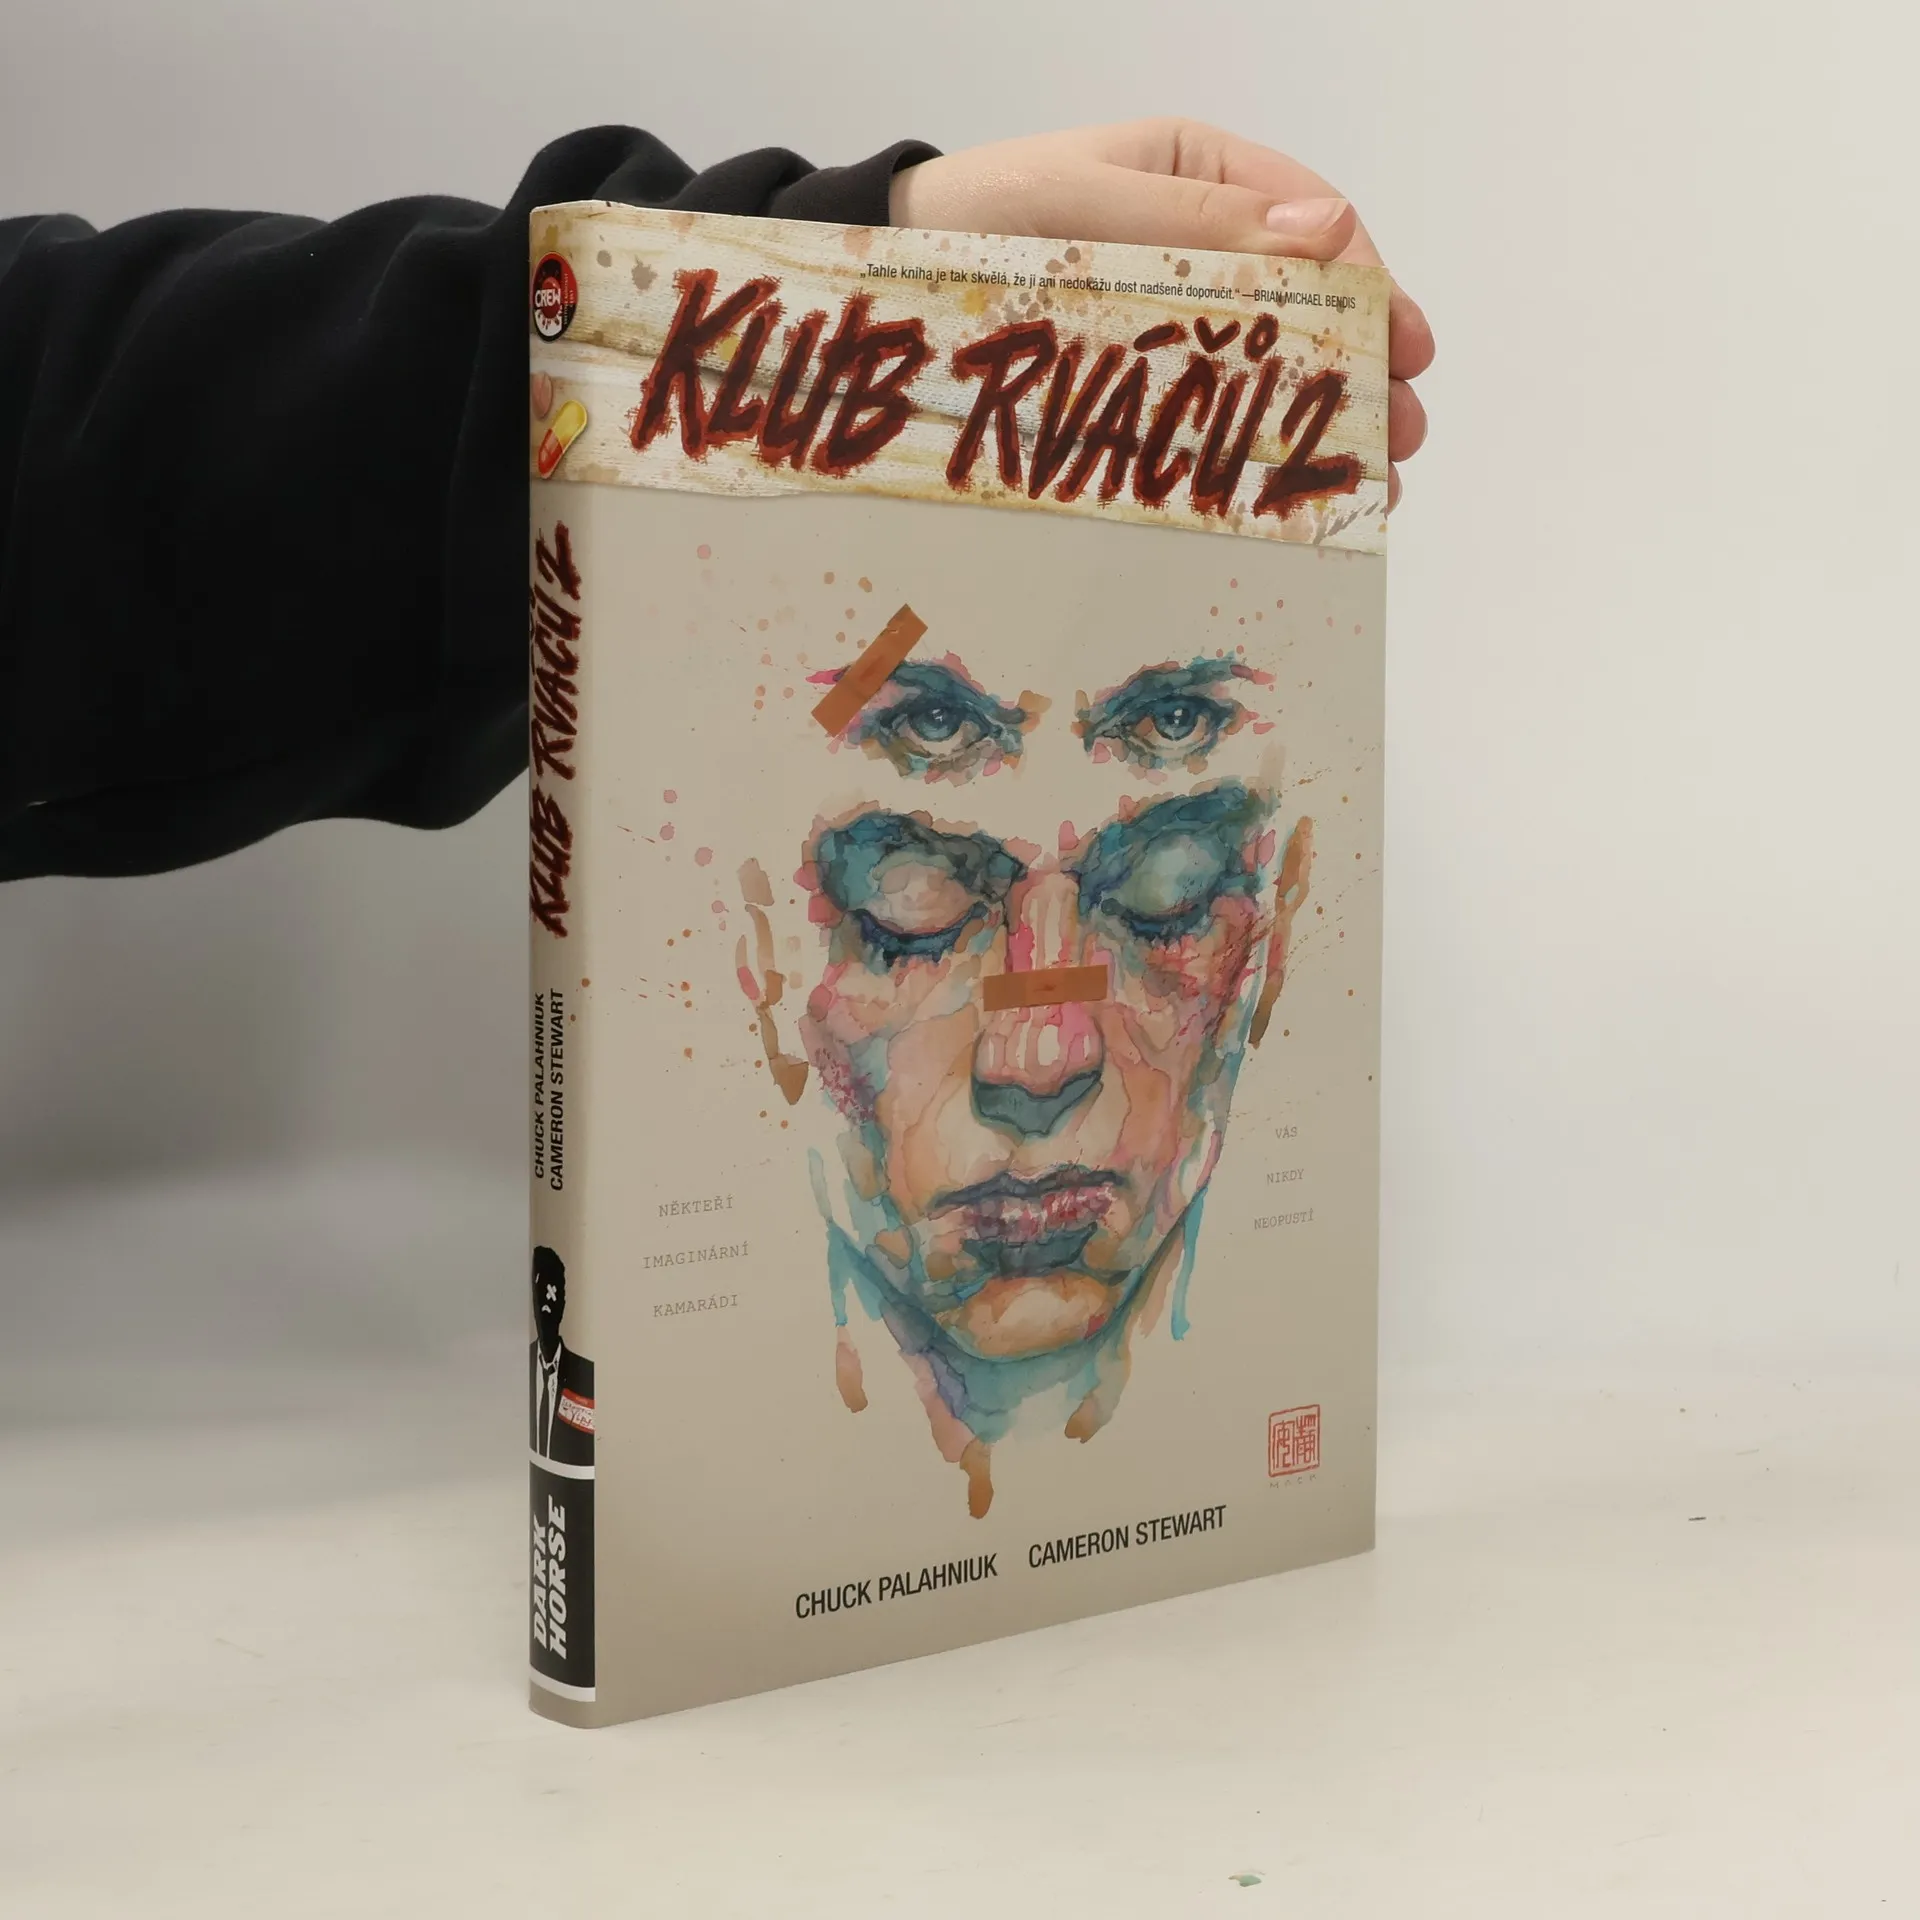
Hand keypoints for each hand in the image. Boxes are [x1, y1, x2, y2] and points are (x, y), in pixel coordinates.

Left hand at [892, 119, 1432, 508]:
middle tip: (1398, 436)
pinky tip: (1284, 492)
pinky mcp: (1132, 384)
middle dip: (1361, 371)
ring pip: (1266, 370)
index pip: (1314, 226)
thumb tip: (1326, 231)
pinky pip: (1204, 414)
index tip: (1407, 344)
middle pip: (1306, 310)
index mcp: (1202, 178)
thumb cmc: (977, 215)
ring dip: (1322, 424)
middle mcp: (1199, 250)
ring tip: (1366, 482)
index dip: (1370, 288)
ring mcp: (1168, 322)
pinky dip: (1250, 451)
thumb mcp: (1084, 199)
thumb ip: (1195, 219)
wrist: (885, 271)